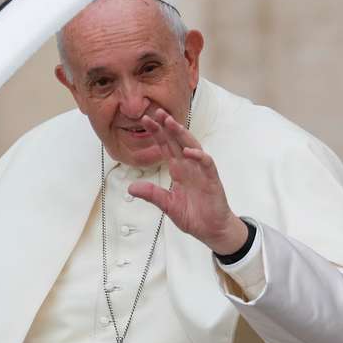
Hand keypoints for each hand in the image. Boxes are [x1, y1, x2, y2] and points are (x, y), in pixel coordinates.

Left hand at [128, 109, 247, 254]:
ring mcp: (201, 172)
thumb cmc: (194, 215)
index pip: (166, 147)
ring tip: (171, 124)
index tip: (145, 120)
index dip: (157, 133)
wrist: (212, 230)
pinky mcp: (212, 180)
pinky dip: (199, 156)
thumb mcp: (168, 205)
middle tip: (156, 112)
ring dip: (182, 135)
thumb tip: (131, 187)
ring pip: (192, 146)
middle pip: (177, 141)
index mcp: (178, 170)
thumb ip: (152, 194)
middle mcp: (189, 167)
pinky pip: (206, 164)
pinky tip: (189, 151)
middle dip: (167, 127)